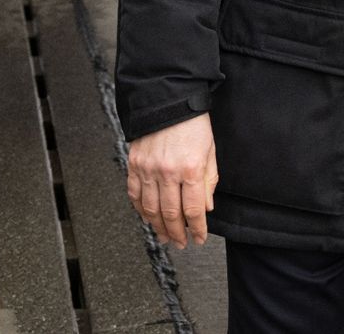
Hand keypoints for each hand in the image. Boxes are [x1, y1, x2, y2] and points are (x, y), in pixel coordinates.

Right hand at [126, 115, 216, 248]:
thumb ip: (209, 181)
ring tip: (165, 237)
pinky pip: (135, 194)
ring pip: (151, 208)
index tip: (200, 238)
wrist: (168, 101)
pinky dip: (140, 210)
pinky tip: (147, 218)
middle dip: (177, 233)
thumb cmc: (192, 123)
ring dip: (158, 227)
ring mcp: (148, 169)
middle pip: (171, 213)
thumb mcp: (210, 151)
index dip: (197, 228)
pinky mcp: (134, 165)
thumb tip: (206, 208)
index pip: (193, 209)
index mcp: (190, 168)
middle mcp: (167, 172)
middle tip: (181, 243)